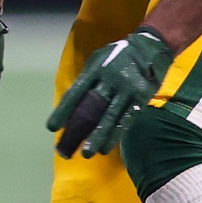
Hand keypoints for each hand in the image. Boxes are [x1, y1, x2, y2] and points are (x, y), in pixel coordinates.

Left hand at [47, 28, 175, 157]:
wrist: (149, 48)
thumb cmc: (117, 55)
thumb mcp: (98, 59)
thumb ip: (87, 79)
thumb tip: (72, 102)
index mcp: (95, 70)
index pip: (75, 93)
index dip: (63, 111)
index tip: (52, 128)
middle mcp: (109, 80)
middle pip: (92, 109)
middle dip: (79, 129)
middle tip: (68, 149)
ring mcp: (126, 90)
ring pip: (110, 118)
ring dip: (98, 137)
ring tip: (88, 153)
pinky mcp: (140, 98)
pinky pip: (126, 119)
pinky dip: (116, 134)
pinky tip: (106, 147)